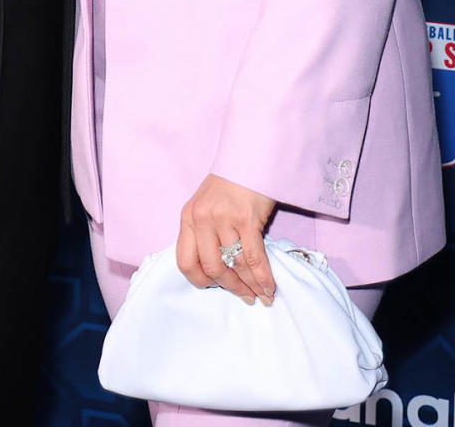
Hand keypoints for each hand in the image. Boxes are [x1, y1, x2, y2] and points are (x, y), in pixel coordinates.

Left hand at [177, 172, 276, 305]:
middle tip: (245, 297)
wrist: (250, 158)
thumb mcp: (206, 206)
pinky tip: (269, 286)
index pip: (185, 261)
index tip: (217, 287)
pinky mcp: (246, 218)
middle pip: (211, 268)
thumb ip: (205, 234)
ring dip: (250, 286)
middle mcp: (201, 218)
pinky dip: (263, 277)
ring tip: (261, 296)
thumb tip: (219, 272)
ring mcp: (223, 218)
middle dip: (231, 287)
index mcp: (188, 217)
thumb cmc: (230, 185)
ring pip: (234, 265)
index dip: (201, 281)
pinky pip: (253, 257)